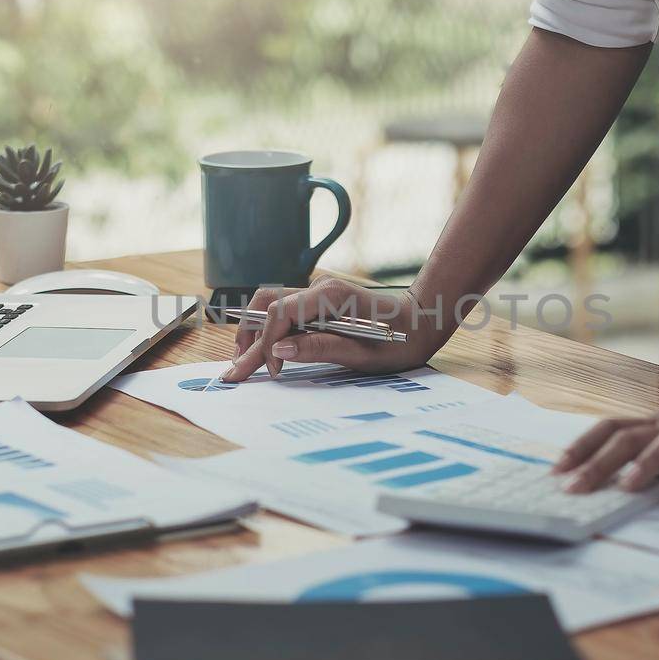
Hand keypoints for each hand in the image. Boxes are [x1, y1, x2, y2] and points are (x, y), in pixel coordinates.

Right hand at [220, 277, 450, 381]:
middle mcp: (320, 287)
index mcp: (332, 296)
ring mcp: (318, 292)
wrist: (423, 320)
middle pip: (266, 303)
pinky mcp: (319, 301)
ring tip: (244, 360)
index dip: (268, 343)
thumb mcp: (365, 355)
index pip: (280, 313)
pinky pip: (284, 310)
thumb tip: (279, 350)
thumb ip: (320, 348)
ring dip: (254, 331)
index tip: (272, 372)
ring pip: (270, 304)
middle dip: (248, 337)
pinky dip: (268, 329)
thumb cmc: (401, 340)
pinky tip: (262, 350)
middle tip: (235, 370)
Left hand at [555, 392, 658, 491]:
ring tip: (629, 484)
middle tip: (576, 488)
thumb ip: (637, 462)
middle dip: (600, 461)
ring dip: (650, 459)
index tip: (556, 472)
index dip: (582, 447)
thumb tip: (592, 488)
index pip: (610, 430)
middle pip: (631, 437)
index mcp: (652, 427)